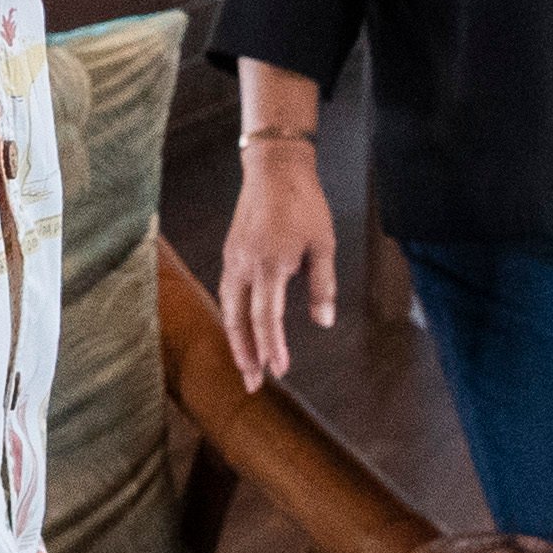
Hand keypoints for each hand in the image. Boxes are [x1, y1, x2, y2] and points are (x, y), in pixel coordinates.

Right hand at [219, 145, 335, 390]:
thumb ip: (323, 285)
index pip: (267, 318)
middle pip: (238, 320)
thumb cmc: (304, 202)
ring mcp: (233, 258)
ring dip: (237, 339)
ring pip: (229, 308)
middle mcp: (245, 265)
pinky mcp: (231, 252)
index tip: (279, 371)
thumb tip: (323, 322)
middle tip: (252, 384)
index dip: (273, 348)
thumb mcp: (324, 244)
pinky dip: (233, 316)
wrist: (274, 167)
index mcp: (270, 265)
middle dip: (245, 355)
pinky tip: (242, 327)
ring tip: (246, 364)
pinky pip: (228, 291)